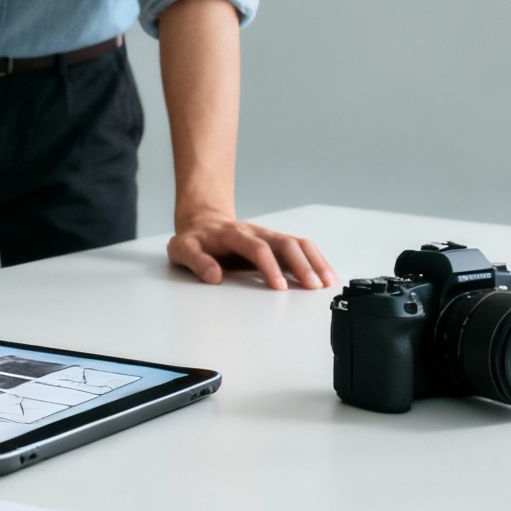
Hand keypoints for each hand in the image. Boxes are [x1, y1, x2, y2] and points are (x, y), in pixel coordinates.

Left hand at [168, 214, 340, 290]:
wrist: (203, 223)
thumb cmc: (194, 240)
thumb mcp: (182, 249)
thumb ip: (196, 261)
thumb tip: (214, 276)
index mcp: (233, 234)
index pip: (257, 248)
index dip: (270, 266)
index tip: (280, 287)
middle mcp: (256, 232)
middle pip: (285, 243)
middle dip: (302, 265)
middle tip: (313, 287)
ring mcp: (269, 236)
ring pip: (298, 244)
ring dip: (315, 262)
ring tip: (328, 283)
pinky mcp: (276, 244)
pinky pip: (301, 248)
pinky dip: (317, 261)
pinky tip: (327, 276)